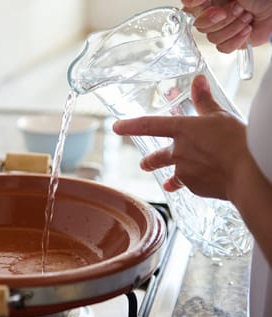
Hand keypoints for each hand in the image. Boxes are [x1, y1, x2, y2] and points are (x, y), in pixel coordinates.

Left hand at [112, 75, 249, 199]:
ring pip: (173, 175)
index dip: (130, 125)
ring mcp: (185, 172)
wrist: (248, 174)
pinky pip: (191, 185)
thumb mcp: (220, 116)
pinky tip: (205, 181)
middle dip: (150, 161)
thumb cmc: (237, 140)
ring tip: (169, 183)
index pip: (148, 125)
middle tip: (144, 164)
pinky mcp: (195, 188)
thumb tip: (198, 80)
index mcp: (182, 129)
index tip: (116, 127)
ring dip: (171, 178)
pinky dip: (196, 183)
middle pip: (156, 158)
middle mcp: (178, 152)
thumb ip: (205, 101)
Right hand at [182, 0, 271, 51]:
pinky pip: (223, 48)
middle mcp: (210, 15)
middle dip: (224, 19)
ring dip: (234, 27)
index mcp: (207, 2)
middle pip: (201, 27)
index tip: (218, 9)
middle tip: (239, 8)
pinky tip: (247, 29)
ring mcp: (219, 29)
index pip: (189, 10)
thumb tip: (188, 1)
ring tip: (247, 16)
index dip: (203, 13)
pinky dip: (237, 39)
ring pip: (213, 38)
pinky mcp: (229, 41)